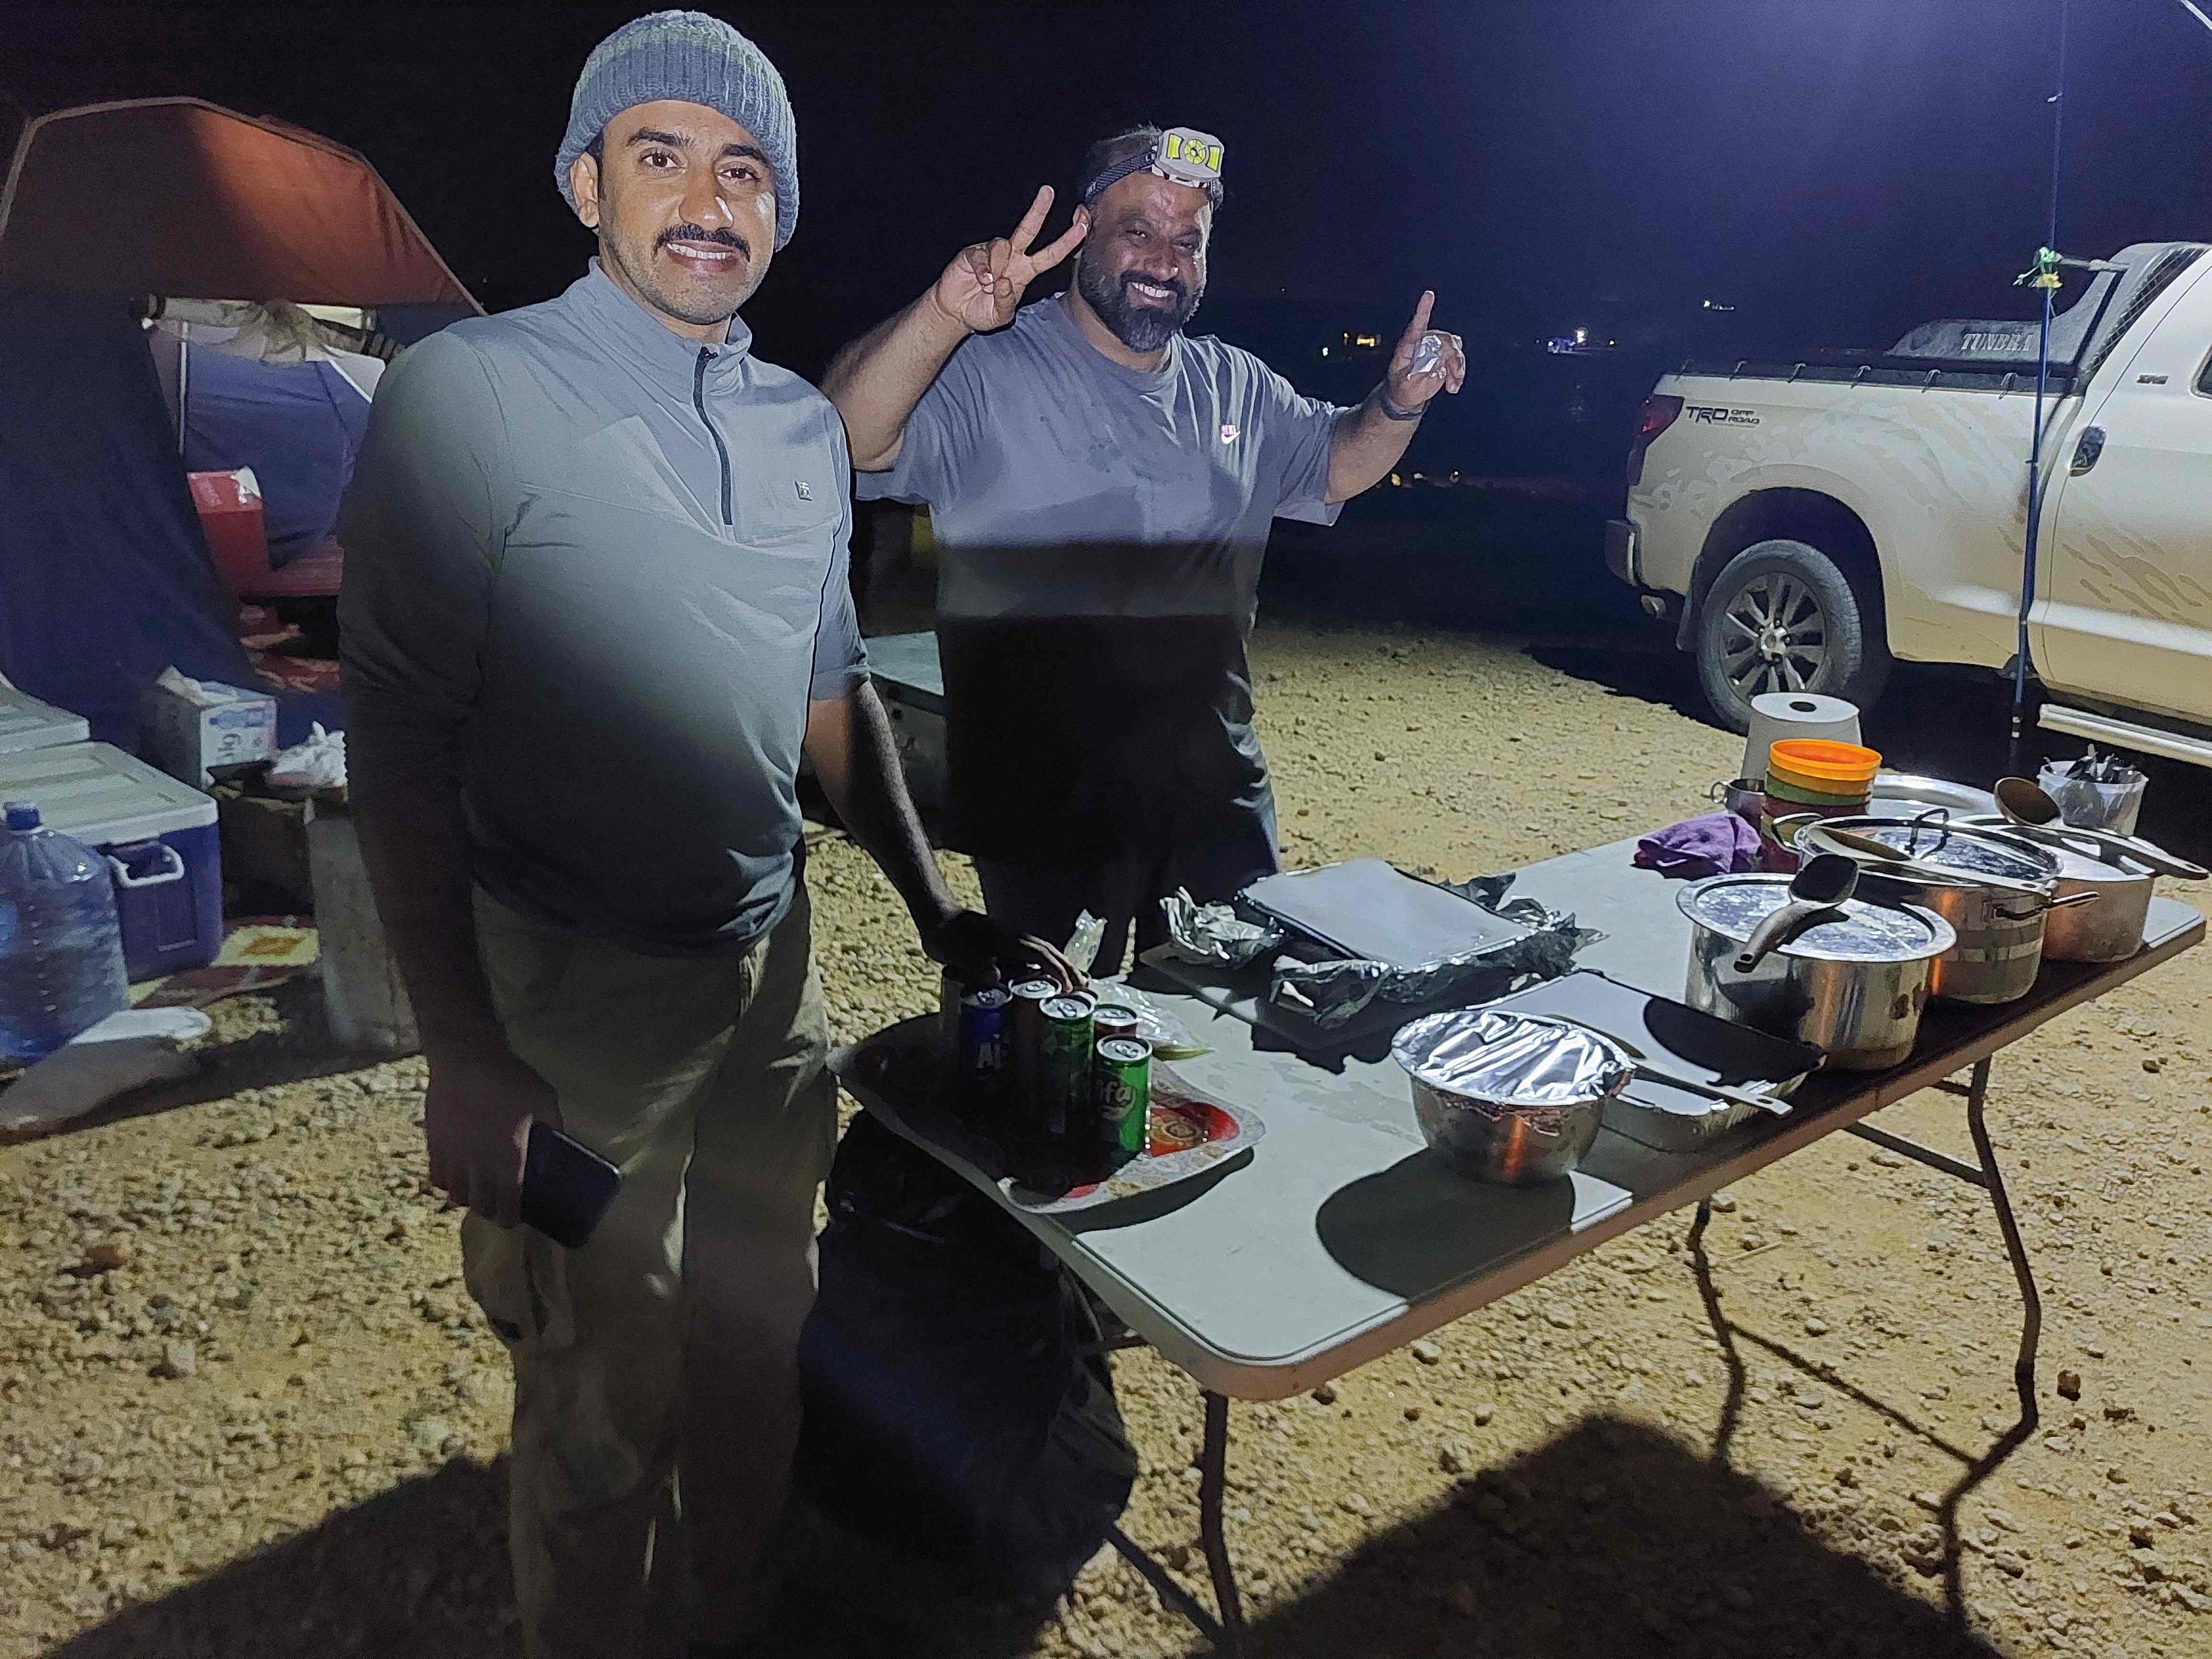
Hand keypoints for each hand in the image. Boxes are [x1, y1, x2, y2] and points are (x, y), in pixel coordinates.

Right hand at [422, 1041, 562, 1229]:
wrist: (466, 1059)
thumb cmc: (509, 1078)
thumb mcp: (544, 1100)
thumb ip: (553, 1126)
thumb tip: (558, 1143)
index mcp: (508, 1159)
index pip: (507, 1205)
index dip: (510, 1217)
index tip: (516, 1216)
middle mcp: (478, 1165)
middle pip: (480, 1205)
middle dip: (492, 1210)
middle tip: (500, 1203)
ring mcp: (453, 1156)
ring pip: (455, 1195)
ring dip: (469, 1198)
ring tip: (478, 1190)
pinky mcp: (434, 1144)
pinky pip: (436, 1177)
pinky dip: (446, 1182)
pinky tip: (457, 1174)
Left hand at [921, 907, 1079, 992]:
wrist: (937, 917)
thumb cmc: (944, 935)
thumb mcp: (953, 951)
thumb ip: (972, 963)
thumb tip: (995, 978)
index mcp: (1005, 940)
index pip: (1039, 955)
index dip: (1056, 971)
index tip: (1069, 987)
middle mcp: (1013, 938)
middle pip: (1049, 952)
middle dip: (1069, 969)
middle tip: (1085, 989)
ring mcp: (1012, 940)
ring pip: (1044, 952)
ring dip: (1062, 966)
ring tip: (1078, 984)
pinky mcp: (1007, 945)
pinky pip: (1035, 954)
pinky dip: (1049, 964)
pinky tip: (1051, 978)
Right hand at [927, 185, 1086, 335]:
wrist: (955, 311)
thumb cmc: (981, 311)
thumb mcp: (999, 316)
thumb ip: (1005, 302)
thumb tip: (1004, 282)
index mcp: (1025, 272)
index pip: (1051, 254)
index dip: (1068, 240)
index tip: (1083, 224)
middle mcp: (1012, 258)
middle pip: (1028, 229)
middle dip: (1039, 210)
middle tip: (1048, 191)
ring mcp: (992, 253)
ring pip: (1003, 245)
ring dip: (998, 264)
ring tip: (988, 284)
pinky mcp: (973, 253)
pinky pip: (982, 254)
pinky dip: (983, 268)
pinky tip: (980, 280)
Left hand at [1383, 290, 1466, 413]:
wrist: (1406, 396)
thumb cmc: (1400, 388)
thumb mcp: (1402, 386)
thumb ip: (1414, 376)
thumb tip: (1429, 369)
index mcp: (1408, 345)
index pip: (1416, 324)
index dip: (1423, 309)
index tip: (1428, 295)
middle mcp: (1423, 343)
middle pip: (1444, 340)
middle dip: (1452, 359)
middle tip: (1450, 379)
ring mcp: (1435, 349)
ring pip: (1454, 349)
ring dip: (1457, 368)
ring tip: (1452, 385)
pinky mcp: (1444, 357)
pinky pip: (1458, 359)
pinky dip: (1458, 373)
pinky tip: (1453, 386)